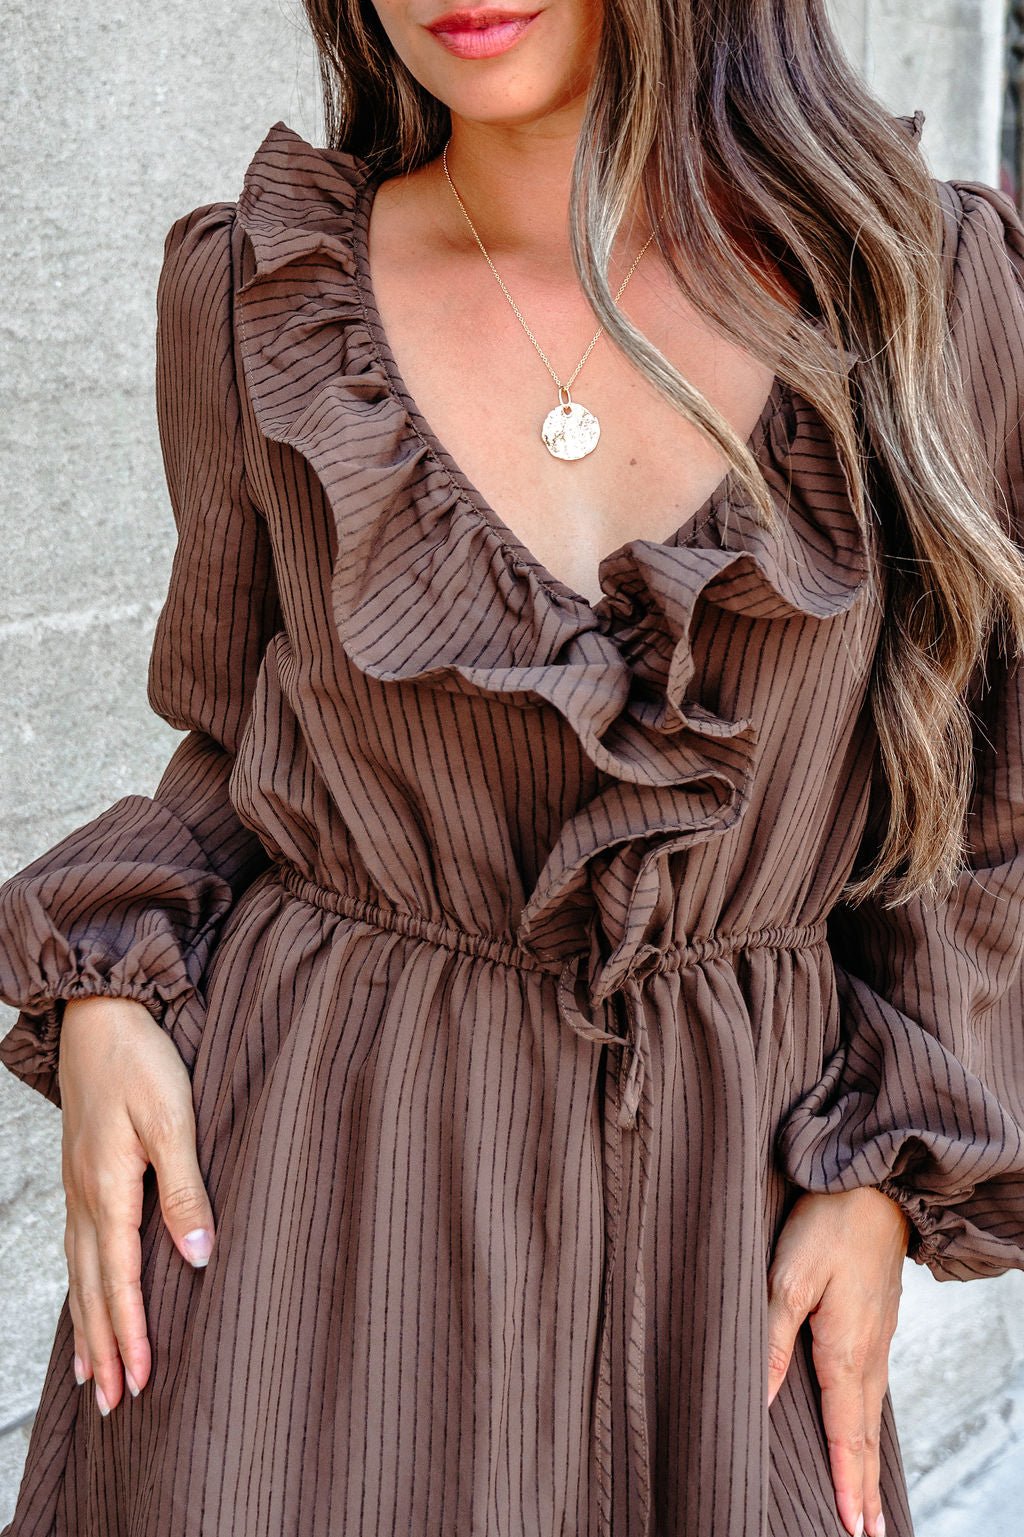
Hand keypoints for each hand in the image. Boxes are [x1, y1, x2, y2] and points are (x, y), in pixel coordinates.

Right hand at [58, 996, 216, 1417]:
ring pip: (79, 1272)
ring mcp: (78, 1184)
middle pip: (92, 1289)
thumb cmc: (141, 1059)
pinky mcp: (81, 1170)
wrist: (99, 1012)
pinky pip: (76, 1245)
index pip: (120, 1281)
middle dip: (103, 1349)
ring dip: (87, 1325)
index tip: (141, 1381)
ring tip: (92, 1373)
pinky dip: (81, 1284)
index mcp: (108, 1190)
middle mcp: (85, 1196)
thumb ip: (186, 1190)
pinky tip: (86, 1294)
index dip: (131, 1334)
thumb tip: (197, 1259)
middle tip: (115, 1403)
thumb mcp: (173, 1120)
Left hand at [766, 1186, 910, 1536]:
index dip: (845, 1481)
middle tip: (868, 1532)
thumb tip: (761, 1400)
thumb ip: (771, 1340)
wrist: (874, 1183)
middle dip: (863, 1484)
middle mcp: (869, 1353)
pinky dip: (870, 1420)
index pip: (845, 1433)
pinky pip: (875, 1386)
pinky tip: (864, 1422)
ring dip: (868, 1457)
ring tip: (868, 1495)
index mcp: (845, 1350)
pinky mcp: (877, 1319)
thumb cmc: (827, 1224)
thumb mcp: (788, 1277)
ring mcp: (878, 1336)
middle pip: (865, 1434)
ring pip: (872, 1411)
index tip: (851, 1527)